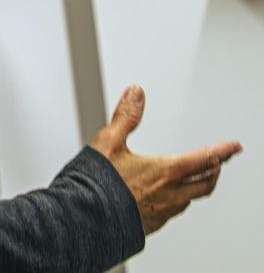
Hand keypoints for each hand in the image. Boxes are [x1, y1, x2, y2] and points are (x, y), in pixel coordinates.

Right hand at [90, 85, 240, 234]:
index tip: (233, 148)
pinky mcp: (150, 225)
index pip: (203, 159)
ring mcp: (162, 212)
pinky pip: (172, 213)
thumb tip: (136, 93)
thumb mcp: (108, 141)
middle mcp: (170, 194)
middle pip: (205, 183)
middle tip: (218, 164)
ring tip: (195, 182)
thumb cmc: (97, 183)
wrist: (86, 217)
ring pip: (189, 200)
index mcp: (165, 171)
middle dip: (214, 171)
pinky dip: (177, 203)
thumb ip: (126, 116)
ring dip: (196, 188)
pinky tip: (167, 201)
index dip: (222, 152)